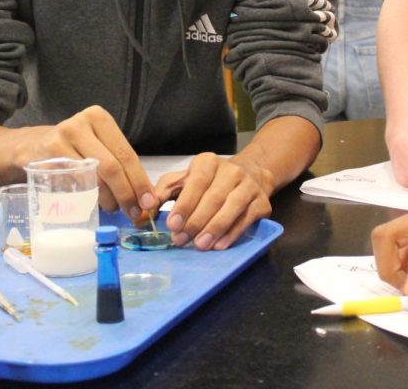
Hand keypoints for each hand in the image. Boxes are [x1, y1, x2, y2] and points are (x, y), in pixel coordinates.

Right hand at [15, 105, 156, 220]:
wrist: (32, 146)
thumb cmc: (74, 148)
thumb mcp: (97, 145)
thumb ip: (119, 165)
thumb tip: (144, 198)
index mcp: (99, 118)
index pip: (126, 154)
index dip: (139, 181)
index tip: (148, 202)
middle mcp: (80, 123)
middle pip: (111, 166)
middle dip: (126, 194)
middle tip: (133, 213)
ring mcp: (60, 139)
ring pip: (92, 178)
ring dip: (107, 200)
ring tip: (112, 208)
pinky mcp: (46, 157)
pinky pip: (72, 185)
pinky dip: (86, 199)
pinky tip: (91, 204)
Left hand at [154, 152, 271, 250]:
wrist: (250, 175)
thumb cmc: (209, 182)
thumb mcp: (185, 180)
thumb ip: (164, 191)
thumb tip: (145, 208)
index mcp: (208, 162)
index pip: (196, 182)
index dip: (184, 204)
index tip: (172, 224)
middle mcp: (231, 171)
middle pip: (213, 198)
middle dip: (196, 221)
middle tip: (181, 240)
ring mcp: (249, 186)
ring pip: (232, 208)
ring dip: (214, 228)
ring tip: (200, 245)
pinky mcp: (262, 203)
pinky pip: (246, 219)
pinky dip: (232, 233)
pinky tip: (219, 245)